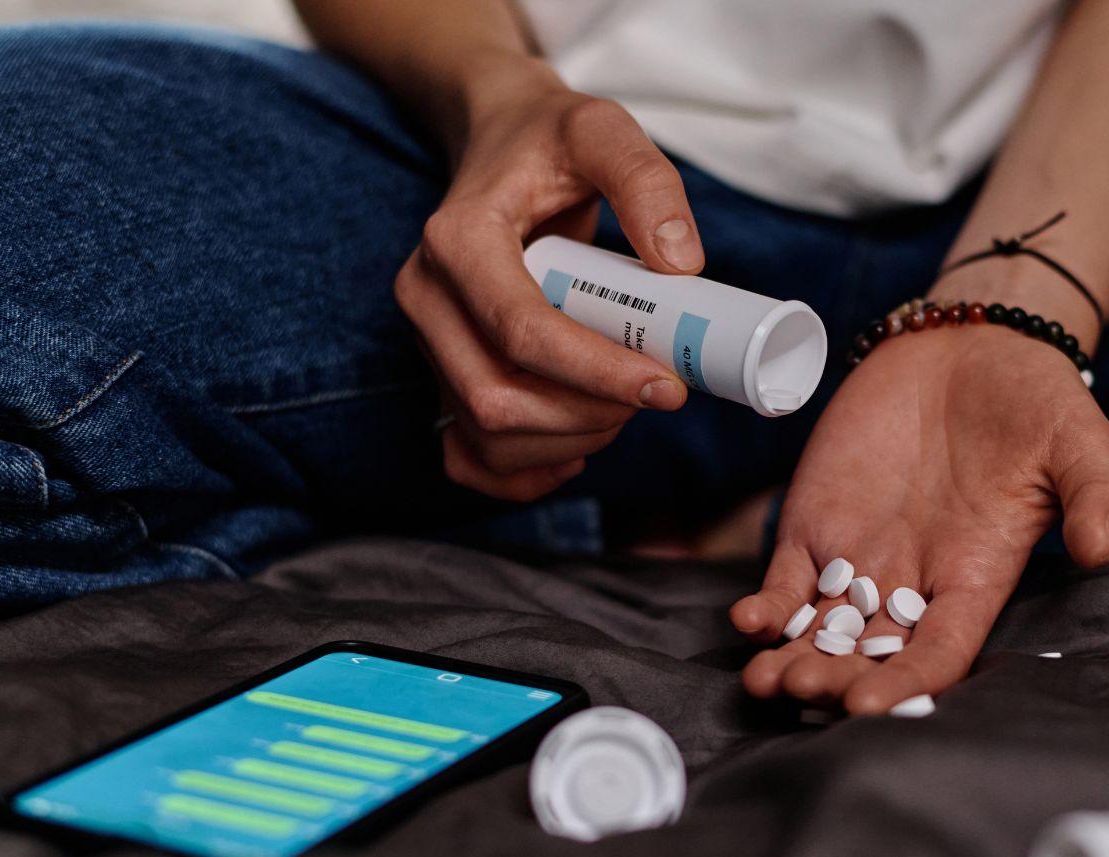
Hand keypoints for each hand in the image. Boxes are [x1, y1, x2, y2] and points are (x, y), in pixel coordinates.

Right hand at [394, 58, 704, 500]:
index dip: (597, 373)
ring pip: (485, 434)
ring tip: (624, 409)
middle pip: (496, 398)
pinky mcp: (438, 372)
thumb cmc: (551, 141)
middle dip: (587, 415)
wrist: (500, 144)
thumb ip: (647, 183)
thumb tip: (682, 265)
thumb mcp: (605, 131)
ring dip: (568, 442)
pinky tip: (576, 451)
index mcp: (458, 239)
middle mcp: (427, 296)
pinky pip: (465, 455)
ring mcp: (427, 341)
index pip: (521, 332)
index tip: (668, 386)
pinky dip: (522, 474)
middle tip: (655, 394)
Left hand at [729, 325, 1108, 714]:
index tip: (873, 708)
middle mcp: (913, 582)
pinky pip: (786, 580)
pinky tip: (749, 623)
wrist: (971, 345)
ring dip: (793, 660)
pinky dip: (766, 607)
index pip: (940, 651)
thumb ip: (1095, 496)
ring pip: (820, 630)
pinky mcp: (817, 524)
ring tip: (766, 681)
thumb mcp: (1081, 444)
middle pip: (870, 654)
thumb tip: (1096, 549)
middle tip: (806, 690)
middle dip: (837, 679)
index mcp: (975, 578)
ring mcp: (860, 556)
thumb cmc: (1035, 402)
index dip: (908, 683)